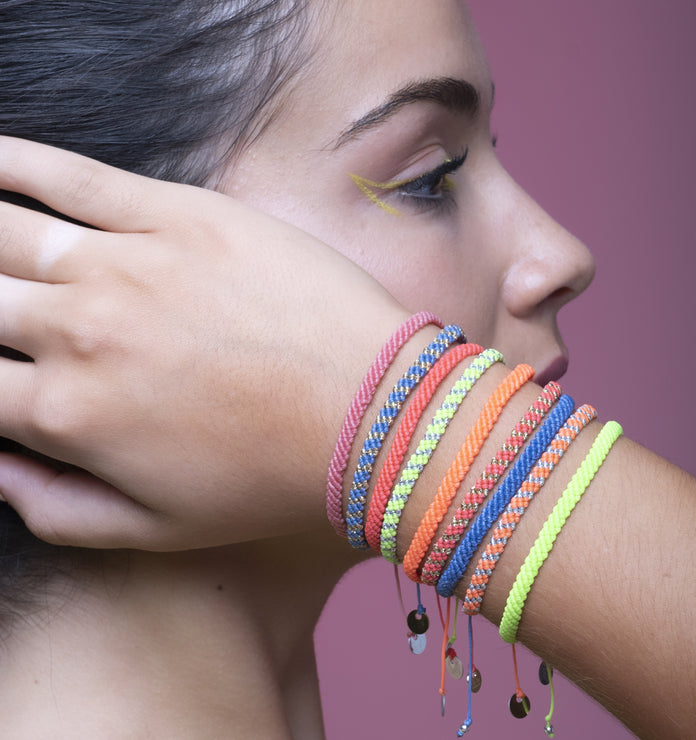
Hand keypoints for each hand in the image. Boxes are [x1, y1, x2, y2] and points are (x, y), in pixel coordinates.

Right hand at [0, 137, 406, 548]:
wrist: (370, 412)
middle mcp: (78, 332)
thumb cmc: (271, 477)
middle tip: (0, 306)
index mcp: (65, 415)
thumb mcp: (157, 529)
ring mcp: (126, 266)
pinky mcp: (178, 217)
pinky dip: (14, 161)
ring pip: (5, 232)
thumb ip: (54, 508)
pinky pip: (73, 176)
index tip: (0, 364)